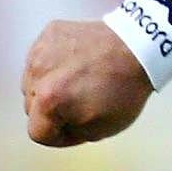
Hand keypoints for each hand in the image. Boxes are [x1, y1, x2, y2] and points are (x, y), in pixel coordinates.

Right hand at [23, 19, 152, 145]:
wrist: (140, 47)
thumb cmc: (125, 90)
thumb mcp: (102, 129)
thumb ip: (71, 133)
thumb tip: (58, 127)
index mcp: (48, 101)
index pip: (37, 133)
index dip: (58, 137)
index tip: (75, 128)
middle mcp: (37, 75)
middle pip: (31, 107)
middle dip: (51, 111)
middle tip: (78, 104)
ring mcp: (40, 51)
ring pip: (32, 81)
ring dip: (48, 86)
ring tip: (77, 82)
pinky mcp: (49, 34)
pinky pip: (41, 58)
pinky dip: (54, 64)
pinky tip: (76, 64)